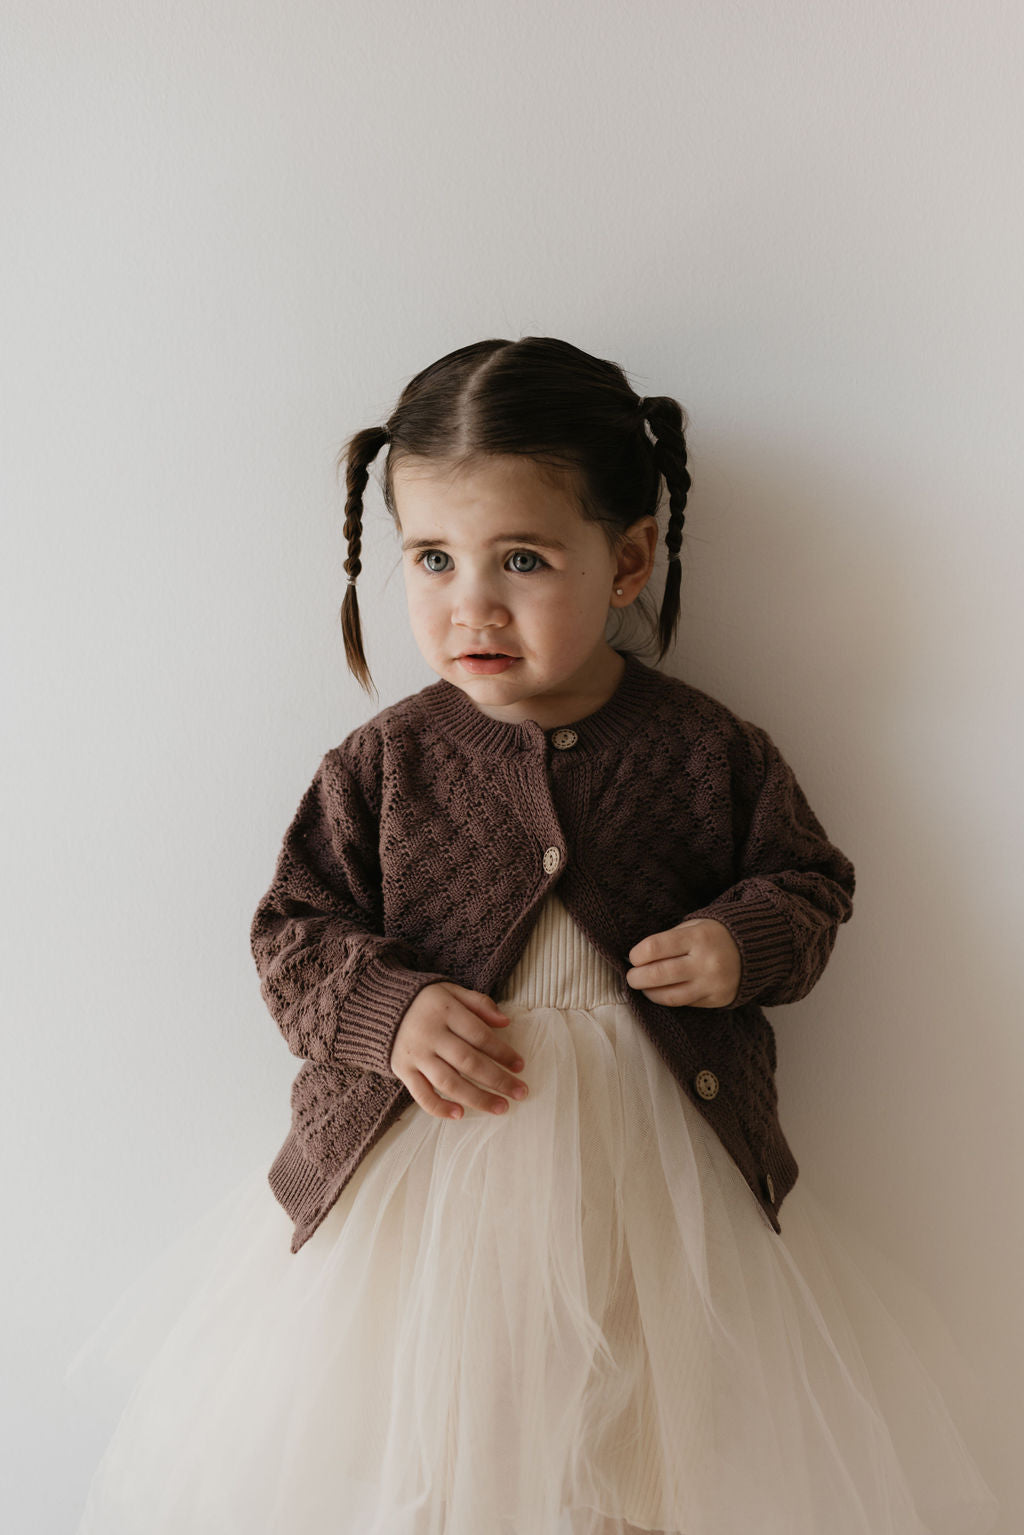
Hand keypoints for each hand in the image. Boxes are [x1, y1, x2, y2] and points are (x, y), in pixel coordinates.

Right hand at [389, 982, 528, 1119]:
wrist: (380, 1007)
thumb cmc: (426, 1002)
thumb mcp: (451, 992)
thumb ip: (479, 1004)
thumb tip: (506, 1023)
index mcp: (445, 1012)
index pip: (479, 1035)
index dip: (502, 1052)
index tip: (520, 1066)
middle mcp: (430, 1034)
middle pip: (469, 1062)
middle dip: (497, 1080)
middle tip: (520, 1092)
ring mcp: (415, 1055)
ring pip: (449, 1082)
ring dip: (477, 1098)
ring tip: (500, 1107)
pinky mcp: (403, 1070)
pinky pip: (421, 1094)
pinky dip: (439, 1108)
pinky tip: (460, 1115)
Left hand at [625, 918, 741, 1007]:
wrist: (755, 949)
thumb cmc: (714, 934)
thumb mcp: (694, 925)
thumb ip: (669, 940)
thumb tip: (638, 958)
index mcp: (698, 937)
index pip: (655, 948)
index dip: (637, 955)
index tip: (633, 957)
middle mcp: (706, 962)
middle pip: (659, 974)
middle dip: (637, 978)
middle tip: (631, 977)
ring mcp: (713, 983)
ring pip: (670, 996)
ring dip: (650, 993)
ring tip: (643, 988)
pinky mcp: (717, 999)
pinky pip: (685, 1004)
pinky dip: (669, 999)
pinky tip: (661, 993)